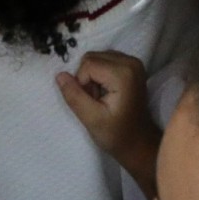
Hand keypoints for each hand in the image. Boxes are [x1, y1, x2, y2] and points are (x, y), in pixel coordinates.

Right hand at [56, 50, 161, 197]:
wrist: (138, 142)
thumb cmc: (116, 134)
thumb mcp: (91, 119)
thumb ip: (74, 96)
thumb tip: (60, 75)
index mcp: (124, 73)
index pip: (88, 64)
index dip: (82, 84)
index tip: (91, 102)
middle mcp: (130, 61)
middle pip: (92, 57)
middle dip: (87, 79)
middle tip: (95, 101)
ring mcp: (133, 62)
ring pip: (97, 58)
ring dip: (92, 77)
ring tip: (101, 98)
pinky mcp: (131, 65)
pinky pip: (105, 60)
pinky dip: (100, 75)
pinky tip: (106, 92)